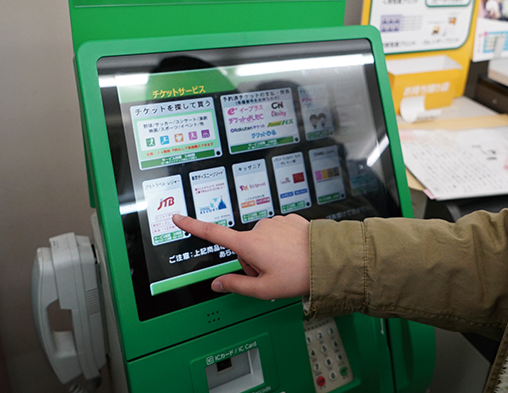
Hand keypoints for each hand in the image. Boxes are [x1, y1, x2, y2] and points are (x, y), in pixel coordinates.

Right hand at [172, 213, 309, 299]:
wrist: (328, 259)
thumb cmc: (298, 274)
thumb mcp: (263, 290)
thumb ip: (236, 286)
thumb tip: (217, 284)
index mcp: (249, 244)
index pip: (213, 233)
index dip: (193, 226)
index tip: (179, 217)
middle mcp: (260, 228)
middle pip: (244, 247)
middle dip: (253, 262)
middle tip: (272, 275)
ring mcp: (275, 222)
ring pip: (262, 241)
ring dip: (269, 254)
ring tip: (287, 266)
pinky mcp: (289, 220)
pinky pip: (278, 234)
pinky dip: (282, 245)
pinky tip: (294, 255)